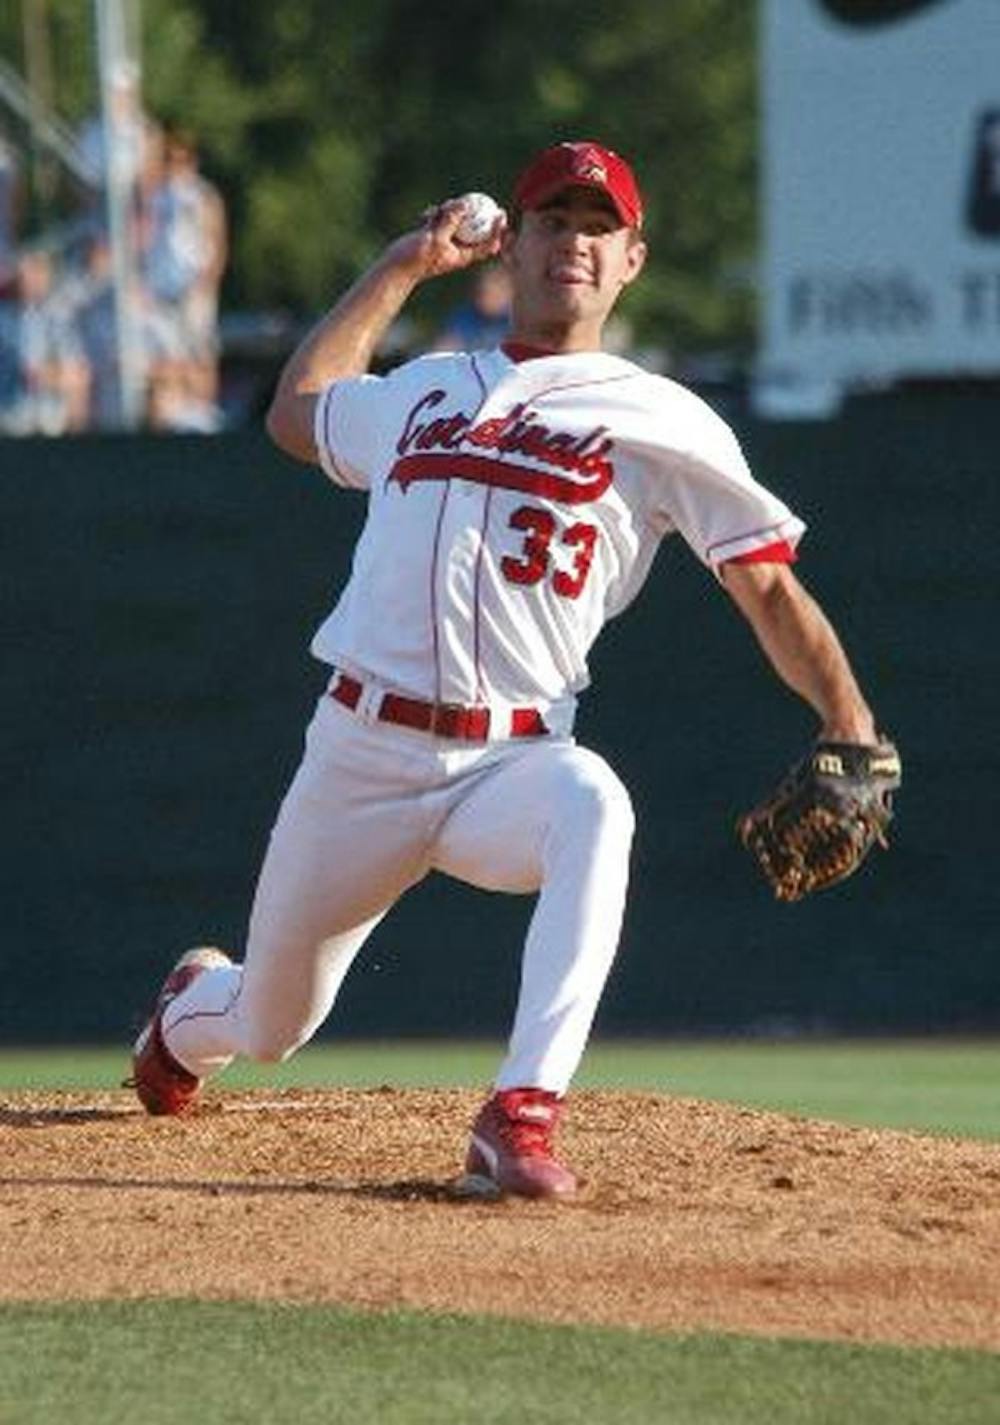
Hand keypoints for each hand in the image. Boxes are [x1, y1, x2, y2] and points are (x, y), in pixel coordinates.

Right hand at [382, 198, 505, 283]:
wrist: (395, 267)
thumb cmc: (416, 259)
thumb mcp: (436, 239)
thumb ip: (451, 221)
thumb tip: (466, 204)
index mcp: (464, 255)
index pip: (488, 244)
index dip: (498, 230)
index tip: (501, 214)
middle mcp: (457, 248)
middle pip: (474, 228)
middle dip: (473, 213)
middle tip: (476, 198)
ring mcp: (445, 240)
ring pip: (456, 219)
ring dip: (448, 211)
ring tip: (436, 212)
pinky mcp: (433, 234)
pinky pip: (439, 218)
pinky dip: (433, 215)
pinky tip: (422, 217)